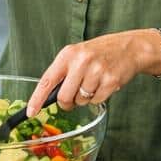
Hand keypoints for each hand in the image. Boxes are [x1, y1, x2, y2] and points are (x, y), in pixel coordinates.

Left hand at [26, 30, 152, 115]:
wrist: (129, 48)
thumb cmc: (99, 53)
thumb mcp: (77, 54)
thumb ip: (63, 72)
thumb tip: (49, 96)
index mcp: (68, 54)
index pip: (48, 80)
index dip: (37, 98)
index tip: (31, 112)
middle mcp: (81, 61)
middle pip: (64, 97)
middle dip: (68, 103)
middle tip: (74, 96)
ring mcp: (97, 71)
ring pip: (81, 101)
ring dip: (86, 98)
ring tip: (94, 82)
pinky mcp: (111, 81)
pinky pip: (96, 101)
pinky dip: (99, 97)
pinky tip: (104, 84)